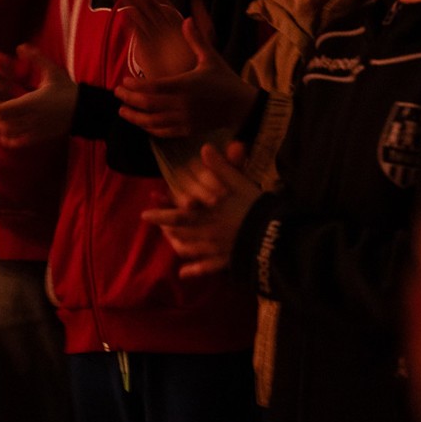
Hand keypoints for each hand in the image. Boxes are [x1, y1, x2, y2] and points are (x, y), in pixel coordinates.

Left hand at [0, 44, 76, 147]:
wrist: (85, 110)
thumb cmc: (68, 90)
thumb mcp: (53, 71)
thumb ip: (36, 58)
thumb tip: (20, 46)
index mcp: (32, 103)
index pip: (2, 109)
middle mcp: (31, 119)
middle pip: (1, 121)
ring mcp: (34, 130)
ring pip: (8, 133)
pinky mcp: (39, 137)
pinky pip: (18, 143)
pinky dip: (7, 140)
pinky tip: (3, 132)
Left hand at [118, 0, 257, 138]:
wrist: (242, 107)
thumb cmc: (225, 80)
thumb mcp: (210, 58)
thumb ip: (196, 40)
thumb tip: (187, 19)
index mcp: (185, 85)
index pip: (153, 87)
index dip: (135, 85)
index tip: (124, 80)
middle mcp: (182, 104)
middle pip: (148, 104)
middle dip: (129, 99)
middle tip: (117, 92)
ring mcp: (184, 120)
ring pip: (152, 122)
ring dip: (135, 117)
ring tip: (122, 110)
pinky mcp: (187, 131)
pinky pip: (163, 132)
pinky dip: (150, 128)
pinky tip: (142, 123)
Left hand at [141, 142, 256, 277]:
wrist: (275, 235)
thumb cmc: (256, 206)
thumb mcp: (240, 182)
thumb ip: (221, 167)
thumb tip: (205, 148)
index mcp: (208, 214)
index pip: (179, 214)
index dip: (161, 213)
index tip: (144, 213)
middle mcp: (207, 233)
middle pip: (181, 232)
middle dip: (165, 228)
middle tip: (153, 224)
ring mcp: (215, 250)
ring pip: (190, 249)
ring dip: (176, 244)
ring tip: (169, 239)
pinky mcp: (226, 261)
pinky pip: (206, 268)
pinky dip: (193, 270)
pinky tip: (183, 273)